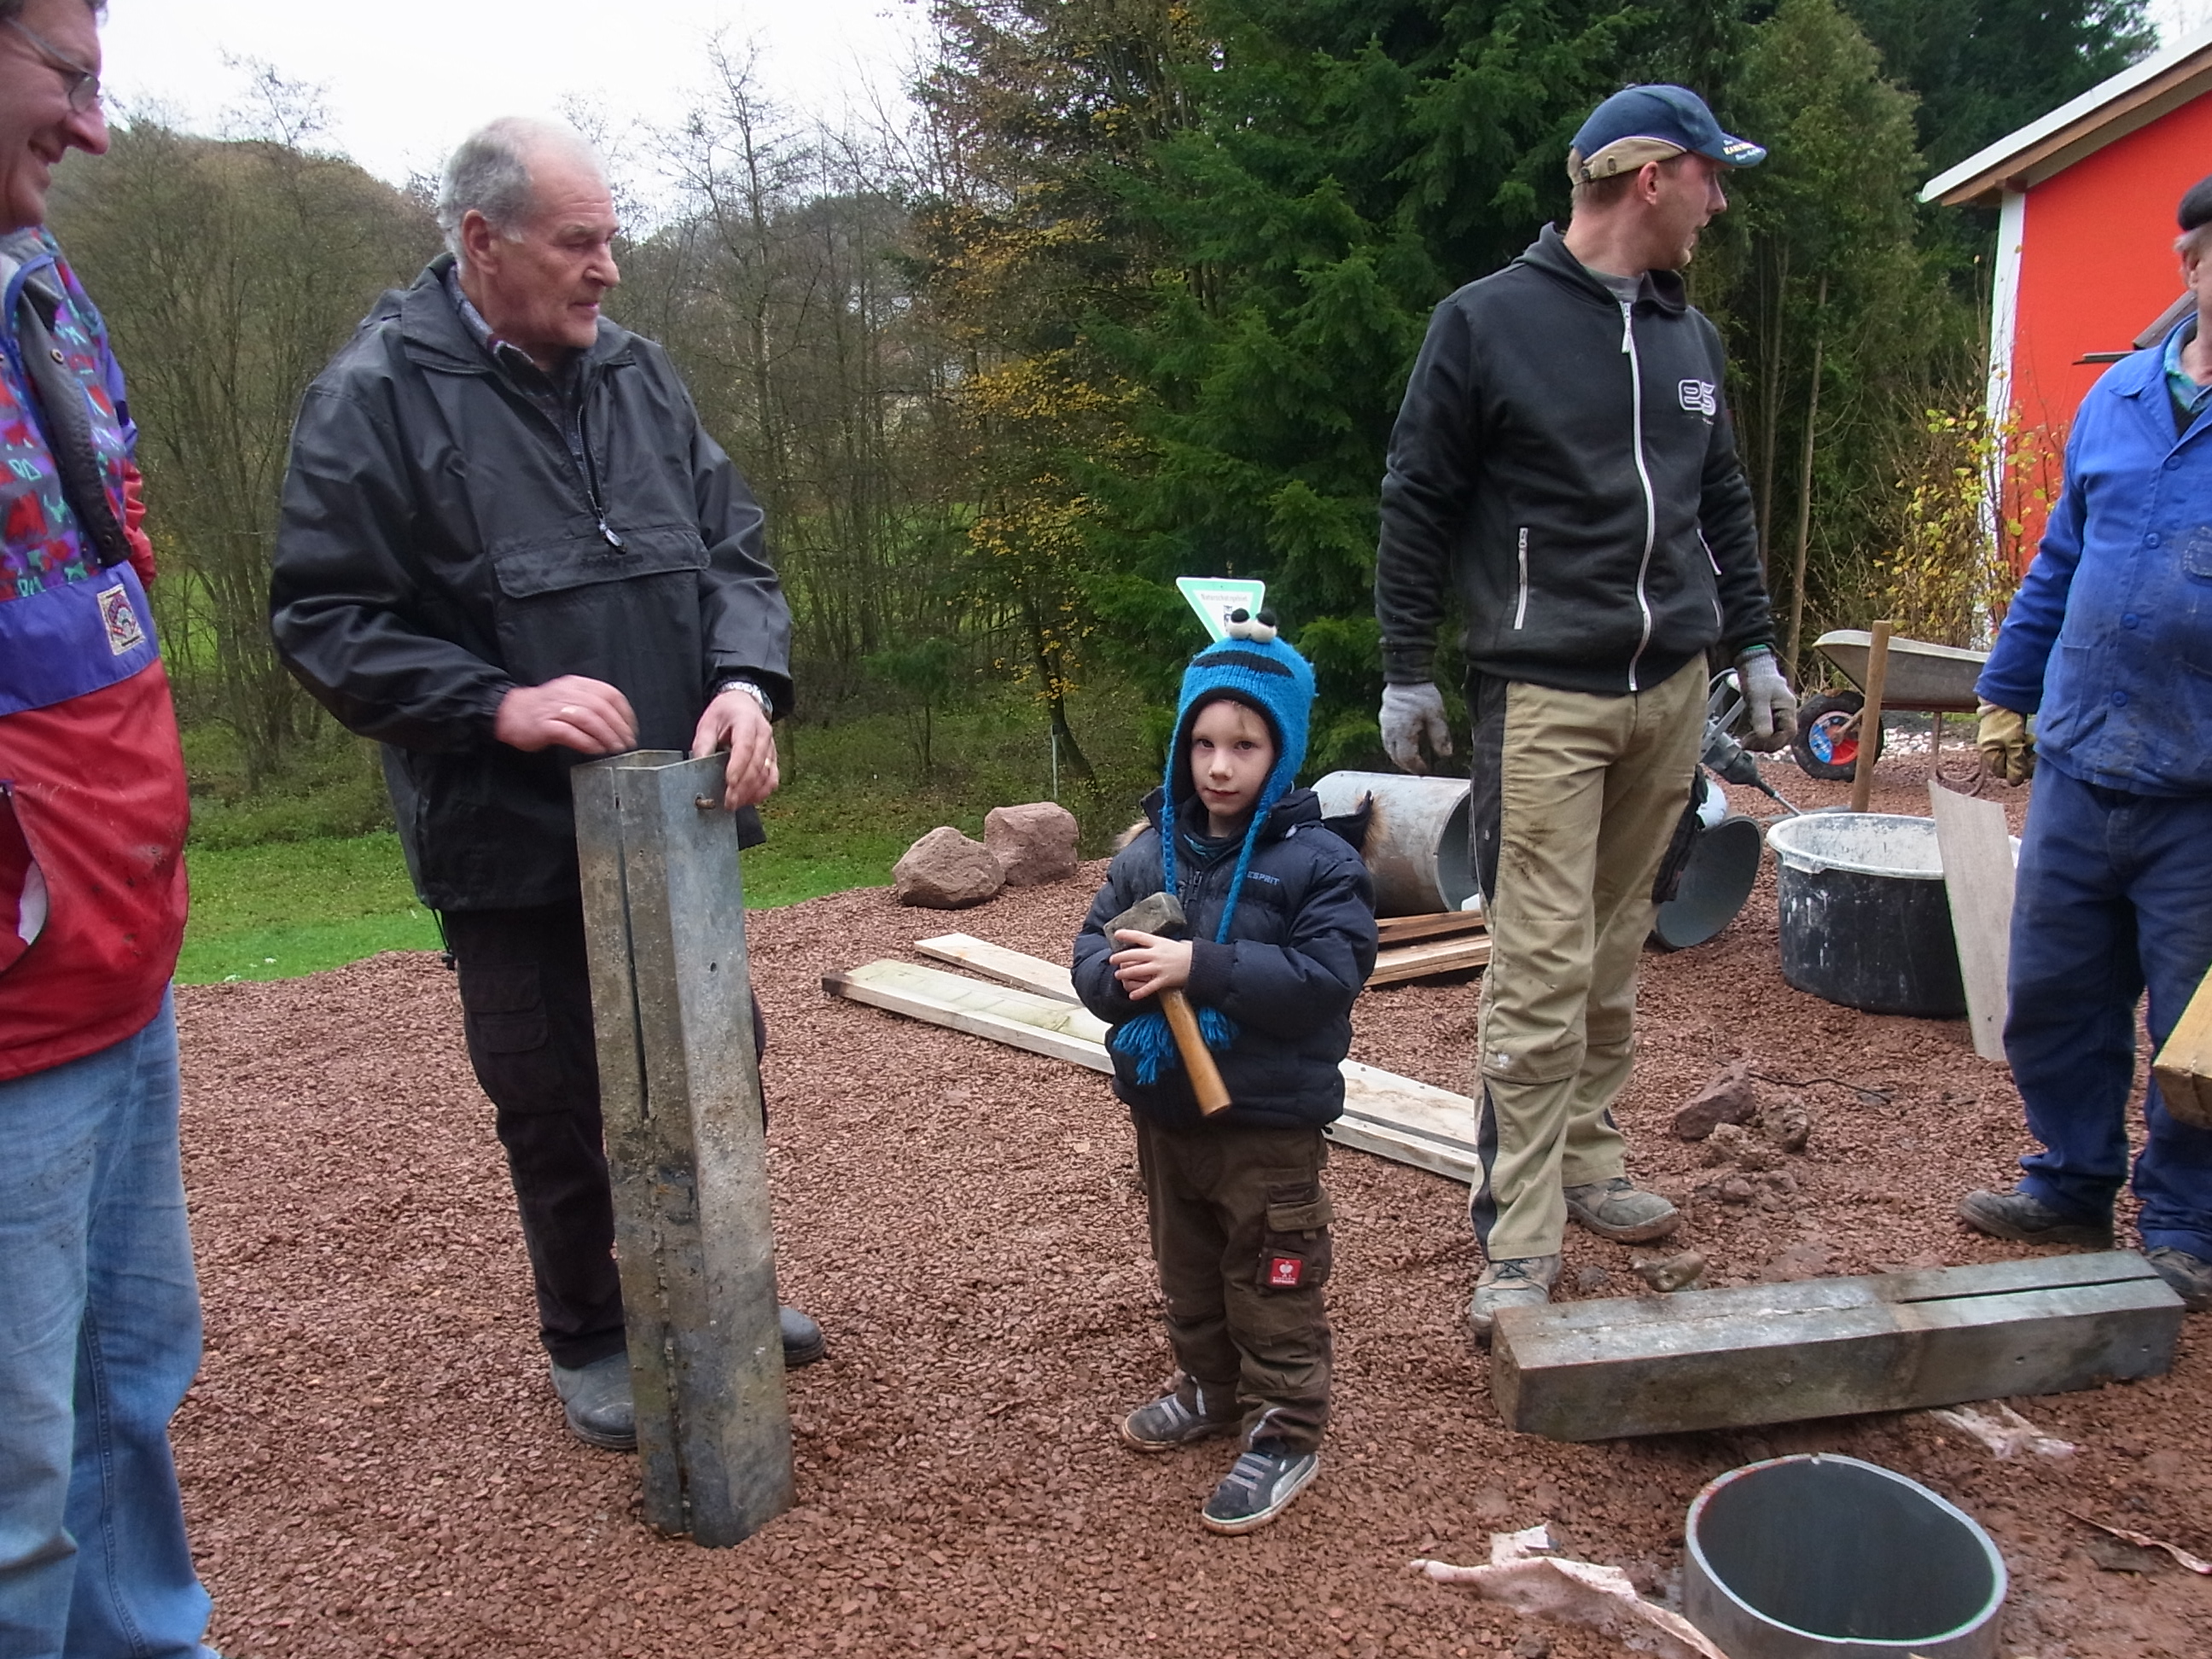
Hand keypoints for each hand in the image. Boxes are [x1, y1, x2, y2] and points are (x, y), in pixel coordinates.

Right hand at [495, 676, 636, 754]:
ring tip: (615, 748)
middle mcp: (568, 693)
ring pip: (589, 719)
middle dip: (618, 728)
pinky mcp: (545, 725)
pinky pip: (571, 733)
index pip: (610, 694)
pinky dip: (587, 742)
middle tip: (626, 743)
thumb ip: (591, 704)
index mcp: (577, 684)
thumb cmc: (542, 709)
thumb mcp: (569, 697)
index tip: (631, 729)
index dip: (625, 713)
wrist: (508, 712)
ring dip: (606, 736)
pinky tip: (596, 750)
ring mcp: (555, 709)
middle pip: (602, 708)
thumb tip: (617, 723)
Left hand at [691, 686, 779, 809]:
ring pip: (767, 774)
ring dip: (752, 792)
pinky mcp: (773, 758)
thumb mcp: (709, 722)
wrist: (743, 704)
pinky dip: (763, 792)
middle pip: (757, 764)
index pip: (745, 746)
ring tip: (736, 803)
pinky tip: (749, 799)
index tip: (729, 783)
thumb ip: (703, 744)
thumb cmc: (725, 713)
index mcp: (747, 721)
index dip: (738, 766)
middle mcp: (764, 734)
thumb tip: (698, 766)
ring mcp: (771, 747)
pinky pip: (773, 778)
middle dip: (743, 786)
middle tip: (729, 801)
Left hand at [1109, 930, 1191, 1000]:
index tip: (1116, 934)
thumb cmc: (1189, 952)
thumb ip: (1163, 943)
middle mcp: (1156, 954)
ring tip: (1118, 975)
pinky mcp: (1164, 980)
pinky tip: (1131, 996)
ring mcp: (1159, 967)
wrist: (1201, 964)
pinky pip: (1148, 987)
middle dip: (1120, 957)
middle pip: (1132, 954)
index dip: (1126, 935)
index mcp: (1159, 942)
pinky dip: (1139, 993)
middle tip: (1112, 960)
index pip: (1139, 936)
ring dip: (1125, 973)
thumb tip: (1158, 942)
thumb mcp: (1176, 942)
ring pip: (1136, 970)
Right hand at [1380, 682, 1451, 773]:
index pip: (1407, 758)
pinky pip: (1388, 741)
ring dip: (1401, 758)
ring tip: (1414, 759)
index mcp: (1403, 732)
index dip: (1417, 767)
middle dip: (1408, 765)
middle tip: (1420, 768)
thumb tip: (1446, 754)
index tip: (1427, 769)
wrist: (1406, 678)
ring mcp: (1385, 726)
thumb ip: (1440, 736)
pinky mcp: (1384, 721)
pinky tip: (1406, 745)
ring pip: (1390, 750)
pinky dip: (1396, 748)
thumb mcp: (1436, 715)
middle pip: (1396, 757)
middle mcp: (1390, 732)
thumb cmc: (1421, 695)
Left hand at [1734, 648, 1797, 751]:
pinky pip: (1769, 729)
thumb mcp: (1757, 697)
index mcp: (1788, 708)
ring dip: (1762, 741)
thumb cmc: (1757, 678)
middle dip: (1766, 744)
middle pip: (1783, 736)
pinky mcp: (1771, 713)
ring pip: (1775, 734)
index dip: (1775, 742)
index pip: (1789, 733)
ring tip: (1745, 742)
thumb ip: (1762, 716)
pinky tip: (1747, 737)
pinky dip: (1759, 736)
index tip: (1756, 744)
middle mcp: (1787, 712)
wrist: (1754, 665)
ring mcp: (1779, 713)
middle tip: (1747, 745)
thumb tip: (1766, 736)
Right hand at [1977, 702, 2033, 785]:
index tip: (2029, 765)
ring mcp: (1995, 740)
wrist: (2004, 697)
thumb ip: (2016, 763)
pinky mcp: (2002, 733)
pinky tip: (2027, 736)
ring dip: (2022, 750)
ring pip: (2011, 753)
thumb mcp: (2014, 743)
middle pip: (2007, 763)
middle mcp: (1989, 748)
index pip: (2002, 772)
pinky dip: (2021, 743)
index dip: (2016, 771)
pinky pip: (2012, 744)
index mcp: (1988, 753)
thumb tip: (2015, 782)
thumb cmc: (2007, 721)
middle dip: (2020, 760)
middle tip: (2030, 751)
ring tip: (2030, 740)